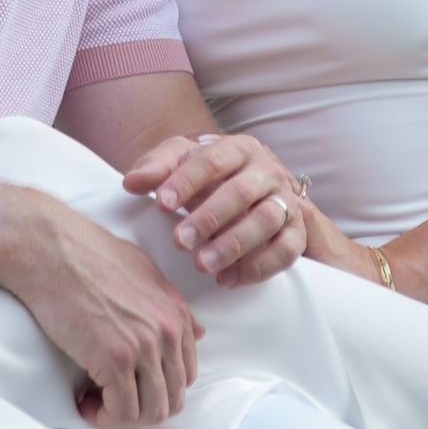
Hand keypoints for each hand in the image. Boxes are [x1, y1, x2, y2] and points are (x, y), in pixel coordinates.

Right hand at [0, 190, 204, 427]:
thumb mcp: (142, 270)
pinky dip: (102, 417)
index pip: (185, 375)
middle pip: (171, 399)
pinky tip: (83, 403)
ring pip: (151, 413)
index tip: (128, 384)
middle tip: (110, 398)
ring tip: (95, 402)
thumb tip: (197, 332)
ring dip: (121, 416)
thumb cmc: (85, 253)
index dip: (156, 389)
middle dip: (141, 408)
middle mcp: (167, 331)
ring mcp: (143, 346)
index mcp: (175, 312)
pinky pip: (121, 412)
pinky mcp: (114, 359)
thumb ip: (169, 305)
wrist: (48, 246)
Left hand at [122, 127, 309, 288]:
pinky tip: (227, 279)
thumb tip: (131, 183)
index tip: (161, 203)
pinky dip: (258, 267)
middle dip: (209, 217)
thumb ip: (157, 167)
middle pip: (241, 192)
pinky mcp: (296, 231)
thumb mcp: (184, 162)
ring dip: (234, 244)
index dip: (186, 182)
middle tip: (180, 241)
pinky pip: (286, 250)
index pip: (212, 160)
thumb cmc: (211, 176)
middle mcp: (267, 172)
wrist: (259, 190)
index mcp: (238, 149)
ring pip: (266, 220)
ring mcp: (285, 201)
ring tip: (202, 265)